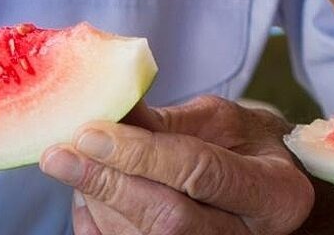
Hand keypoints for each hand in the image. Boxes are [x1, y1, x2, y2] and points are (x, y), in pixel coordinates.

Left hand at [42, 94, 313, 234]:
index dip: (141, 153)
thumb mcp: (220, 121)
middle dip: (107, 184)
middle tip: (59, 155)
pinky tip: (87, 194)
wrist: (266, 192)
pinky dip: (95, 223)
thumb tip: (105, 109)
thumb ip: (167, 123)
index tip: (90, 132)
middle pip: (167, 219)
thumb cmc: (245, 149)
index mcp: (273, 192)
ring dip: (97, 201)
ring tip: (75, 165)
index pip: (199, 171)